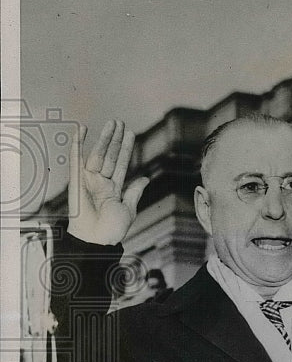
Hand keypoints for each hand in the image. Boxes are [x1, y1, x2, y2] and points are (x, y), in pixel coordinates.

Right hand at [68, 119, 148, 244]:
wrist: (97, 240)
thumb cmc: (112, 230)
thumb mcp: (129, 209)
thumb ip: (134, 192)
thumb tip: (145, 178)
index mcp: (113, 188)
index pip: (121, 163)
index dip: (126, 148)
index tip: (130, 133)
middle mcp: (100, 181)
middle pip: (110, 155)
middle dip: (115, 138)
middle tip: (120, 121)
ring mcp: (88, 180)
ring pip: (98, 154)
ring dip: (104, 138)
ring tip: (112, 122)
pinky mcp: (76, 180)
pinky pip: (76, 159)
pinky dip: (77, 144)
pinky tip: (80, 130)